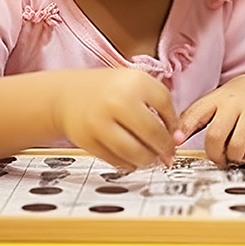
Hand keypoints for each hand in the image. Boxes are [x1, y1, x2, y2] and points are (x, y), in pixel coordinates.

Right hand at [51, 68, 176, 171]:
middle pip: (152, 132)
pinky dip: (128, 164)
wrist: (66, 95)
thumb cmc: (107, 91)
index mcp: (134, 81)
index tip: (175, 135)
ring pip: (135, 151)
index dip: (174, 124)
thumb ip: (158, 106)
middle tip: (168, 155)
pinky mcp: (88, 140)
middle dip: (164, 148)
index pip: (166, 106)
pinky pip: (116, 160)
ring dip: (148, 160)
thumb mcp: (134, 84)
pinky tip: (132, 159)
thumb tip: (177, 139)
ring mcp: (100, 121)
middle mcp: (117, 100)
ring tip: (150, 159)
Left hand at [174, 73, 244, 166]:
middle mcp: (235, 104)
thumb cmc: (234, 101)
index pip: (196, 113)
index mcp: (217, 99)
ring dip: (232, 158)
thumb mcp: (213, 103)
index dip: (184, 129)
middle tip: (217, 156)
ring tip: (232, 154)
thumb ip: (193, 119)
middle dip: (213, 154)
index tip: (177, 142)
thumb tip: (174, 140)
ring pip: (237, 147)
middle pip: (216, 136)